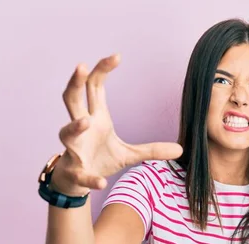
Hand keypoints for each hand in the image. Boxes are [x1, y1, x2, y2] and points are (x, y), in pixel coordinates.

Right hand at [51, 54, 182, 195]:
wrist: (77, 182)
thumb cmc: (100, 159)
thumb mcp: (131, 154)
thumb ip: (153, 149)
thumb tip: (181, 149)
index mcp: (96, 117)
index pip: (95, 87)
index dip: (101, 70)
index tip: (117, 56)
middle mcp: (81, 128)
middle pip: (72, 99)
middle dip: (75, 83)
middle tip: (80, 66)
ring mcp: (75, 148)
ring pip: (67, 132)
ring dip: (75, 126)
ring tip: (85, 122)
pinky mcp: (75, 171)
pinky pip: (81, 173)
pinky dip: (91, 178)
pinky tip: (101, 183)